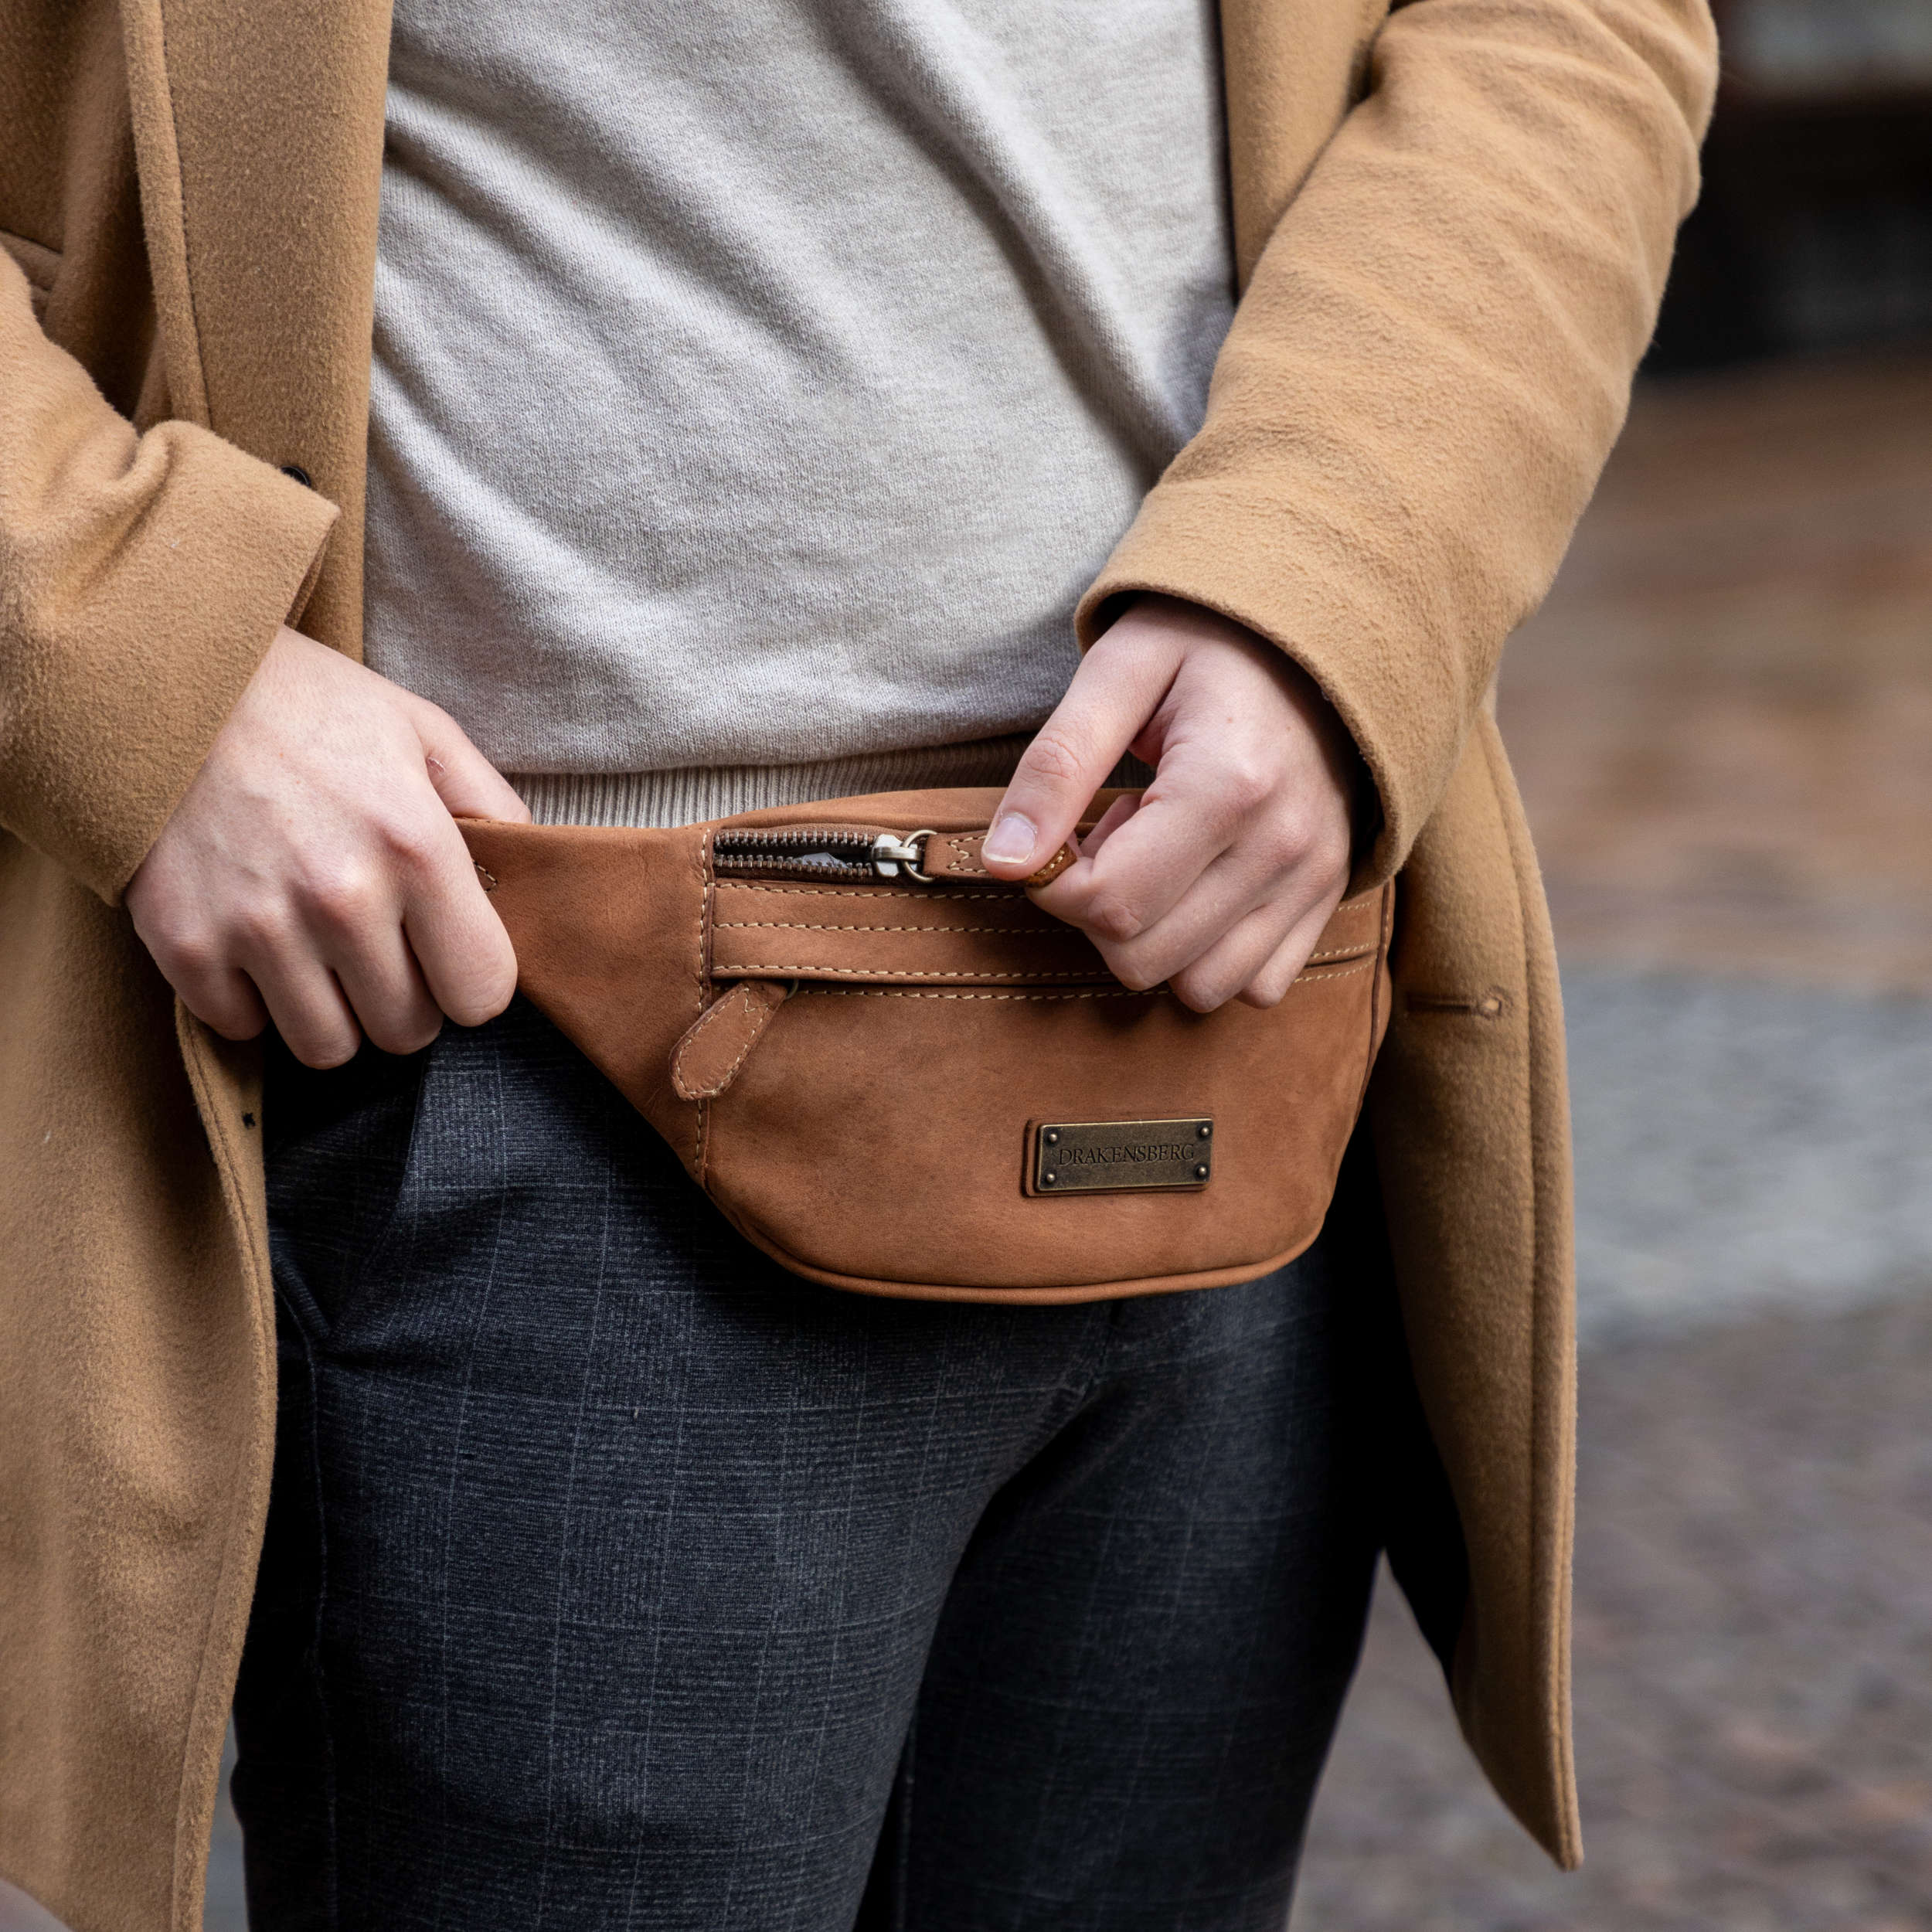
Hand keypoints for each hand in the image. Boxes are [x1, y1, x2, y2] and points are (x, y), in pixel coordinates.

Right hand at [127, 626, 529, 1067]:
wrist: (164, 675)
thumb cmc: (310, 706)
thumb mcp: (422, 730)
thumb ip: (491, 807)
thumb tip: (527, 878)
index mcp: (416, 846)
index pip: (482, 994)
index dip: (471, 982)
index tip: (448, 956)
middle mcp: (342, 896)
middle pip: (407, 1032)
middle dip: (404, 1000)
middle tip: (381, 951)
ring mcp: (257, 926)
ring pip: (328, 1048)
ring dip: (333, 1013)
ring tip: (320, 954)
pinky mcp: (184, 944)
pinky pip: (242, 1029)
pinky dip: (252, 1002)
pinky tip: (255, 944)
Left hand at [982, 596, 1362, 1011]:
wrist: (1314, 639)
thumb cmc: (1205, 643)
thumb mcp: (1118, 673)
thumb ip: (1056, 767)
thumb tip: (1004, 862)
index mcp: (1227, 783)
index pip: (1109, 903)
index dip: (1053, 884)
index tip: (1056, 836)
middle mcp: (1283, 845)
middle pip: (1144, 957)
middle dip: (1097, 912)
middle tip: (1111, 834)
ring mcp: (1314, 880)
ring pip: (1199, 988)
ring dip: (1154, 938)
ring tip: (1158, 858)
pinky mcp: (1327, 899)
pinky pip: (1256, 987)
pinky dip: (1210, 956)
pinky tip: (1199, 887)